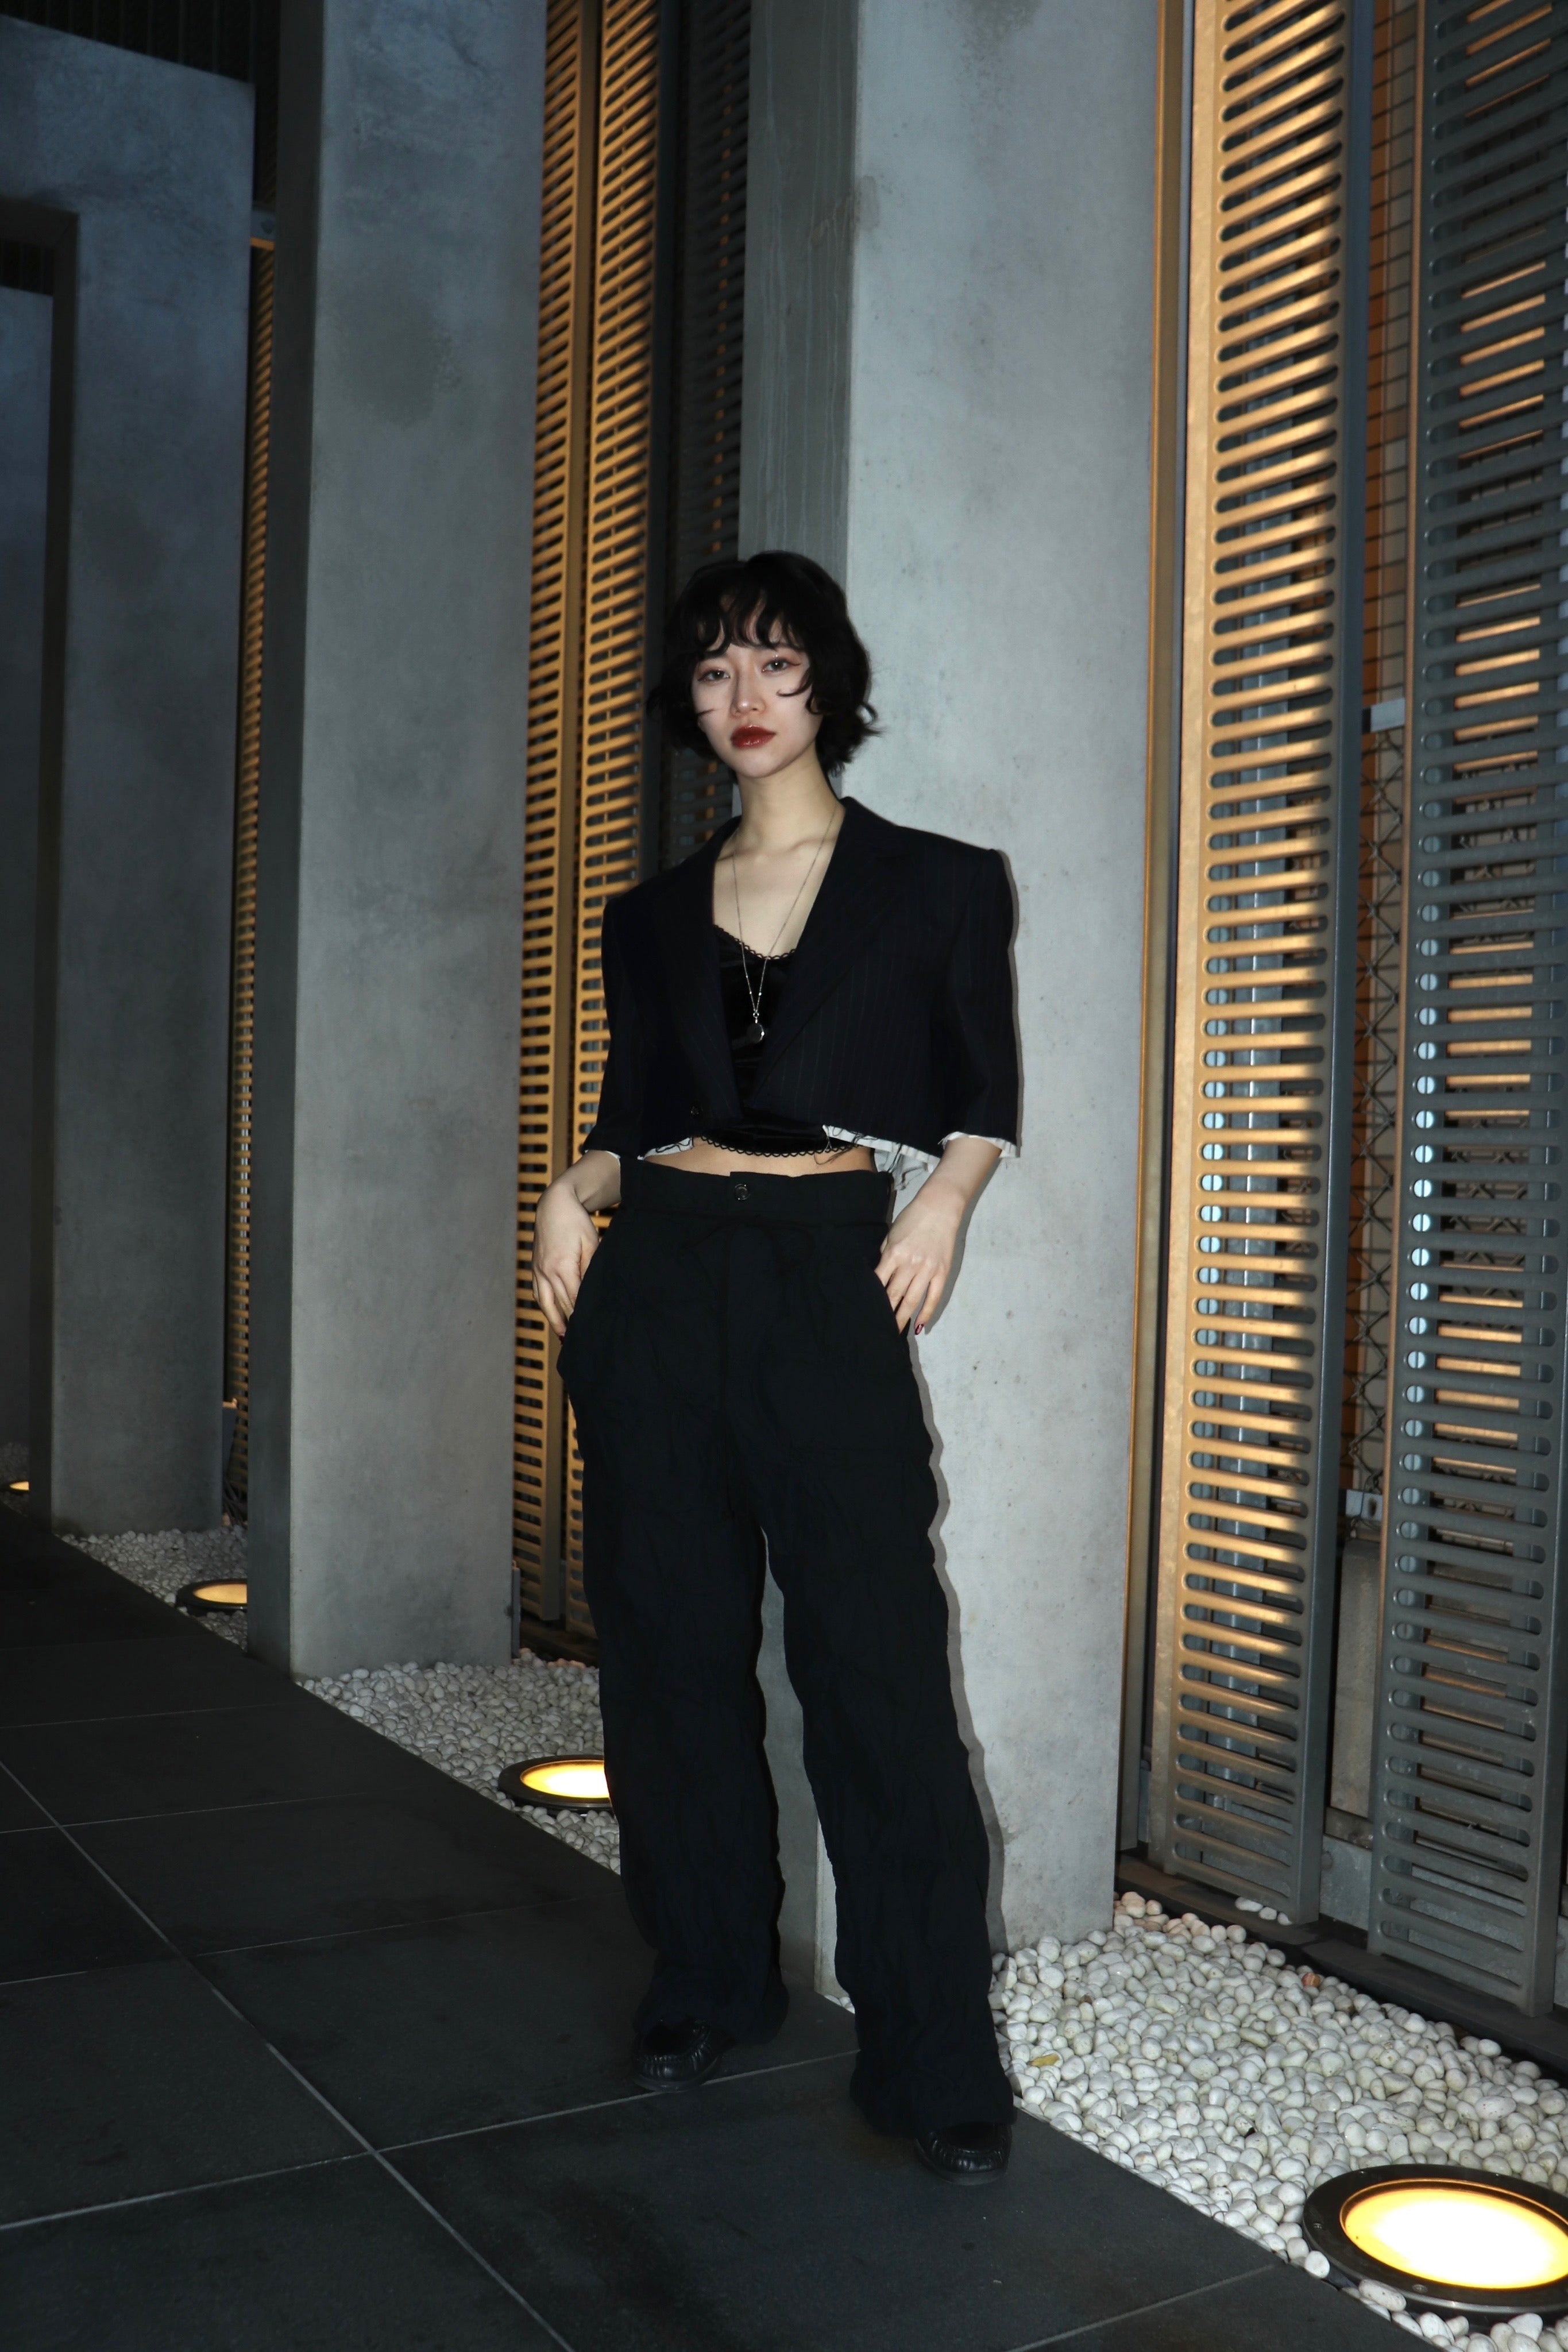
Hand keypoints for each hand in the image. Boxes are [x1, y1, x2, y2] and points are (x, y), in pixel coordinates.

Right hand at [532, 1151, 619, 1337]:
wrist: (554, 1205)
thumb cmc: (577, 1222)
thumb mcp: (591, 1244)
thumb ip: (591, 1269)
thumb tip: (592, 1292)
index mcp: (562, 1267)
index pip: (574, 1299)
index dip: (582, 1316)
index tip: (593, 1329)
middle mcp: (546, 1272)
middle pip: (561, 1305)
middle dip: (571, 1323)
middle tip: (583, 1341)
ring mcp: (538, 1271)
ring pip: (546, 1303)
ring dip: (555, 1321)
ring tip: (565, 1337)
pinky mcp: (535, 1268)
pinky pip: (538, 1293)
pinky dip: (545, 1307)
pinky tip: (553, 1316)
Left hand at [875, 1177, 964, 1333]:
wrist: (940, 1207)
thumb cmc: (912, 1219)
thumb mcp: (891, 1235)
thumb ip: (885, 1255)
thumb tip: (877, 1276)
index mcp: (893, 1254)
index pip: (878, 1282)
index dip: (871, 1299)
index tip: (864, 1312)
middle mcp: (910, 1264)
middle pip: (893, 1295)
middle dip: (884, 1314)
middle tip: (876, 1330)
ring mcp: (927, 1269)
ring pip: (912, 1300)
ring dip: (902, 1318)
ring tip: (894, 1332)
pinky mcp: (942, 1272)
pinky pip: (933, 1297)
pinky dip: (926, 1313)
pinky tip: (920, 1325)